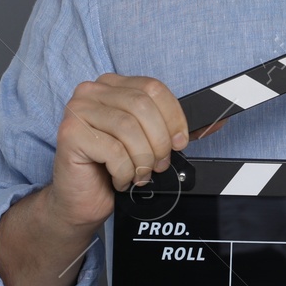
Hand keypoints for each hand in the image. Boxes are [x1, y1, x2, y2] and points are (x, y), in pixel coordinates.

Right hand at [47, 73, 227, 227]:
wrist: (82, 199)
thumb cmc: (113, 168)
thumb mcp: (149, 143)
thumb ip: (174, 129)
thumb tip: (216, 123)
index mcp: (112, 85)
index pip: (153, 88)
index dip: (173, 116)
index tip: (179, 142)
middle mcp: (92, 91)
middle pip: (142, 106)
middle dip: (158, 141)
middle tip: (159, 164)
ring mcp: (78, 110)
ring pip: (128, 128)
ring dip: (142, 158)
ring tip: (139, 173)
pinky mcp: (70, 133)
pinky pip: (113, 149)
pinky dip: (125, 170)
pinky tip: (120, 178)